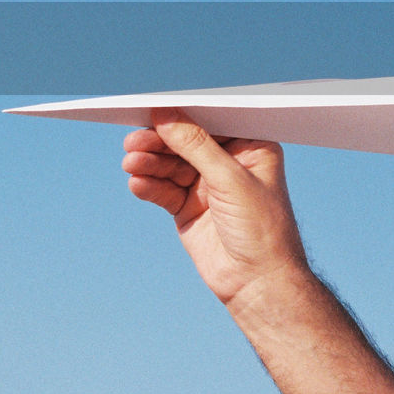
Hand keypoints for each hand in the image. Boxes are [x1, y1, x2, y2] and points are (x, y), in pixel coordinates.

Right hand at [122, 108, 307, 307]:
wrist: (258, 285)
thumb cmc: (262, 231)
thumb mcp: (230, 180)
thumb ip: (196, 145)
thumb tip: (166, 116)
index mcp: (250, 148)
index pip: (211, 122)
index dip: (183, 114)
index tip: (154, 108)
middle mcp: (227, 164)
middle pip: (184, 143)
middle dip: (158, 142)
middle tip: (133, 141)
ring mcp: (206, 186)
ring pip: (169, 165)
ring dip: (149, 163)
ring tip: (131, 164)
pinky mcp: (187, 208)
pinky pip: (163, 189)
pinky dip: (149, 185)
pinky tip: (138, 183)